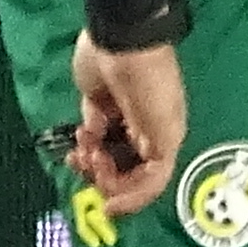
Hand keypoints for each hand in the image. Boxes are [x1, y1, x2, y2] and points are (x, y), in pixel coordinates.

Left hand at [62, 34, 184, 215]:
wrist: (122, 41)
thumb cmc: (148, 86)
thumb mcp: (163, 130)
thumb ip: (154, 170)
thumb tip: (134, 193)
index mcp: (164, 141)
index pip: (149, 182)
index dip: (129, 197)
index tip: (106, 205)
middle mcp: (144, 134)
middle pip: (124, 172)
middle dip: (106, 177)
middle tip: (92, 164)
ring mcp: (120, 120)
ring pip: (105, 156)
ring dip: (91, 161)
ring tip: (83, 147)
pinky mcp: (97, 107)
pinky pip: (91, 135)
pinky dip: (85, 140)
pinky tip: (83, 130)